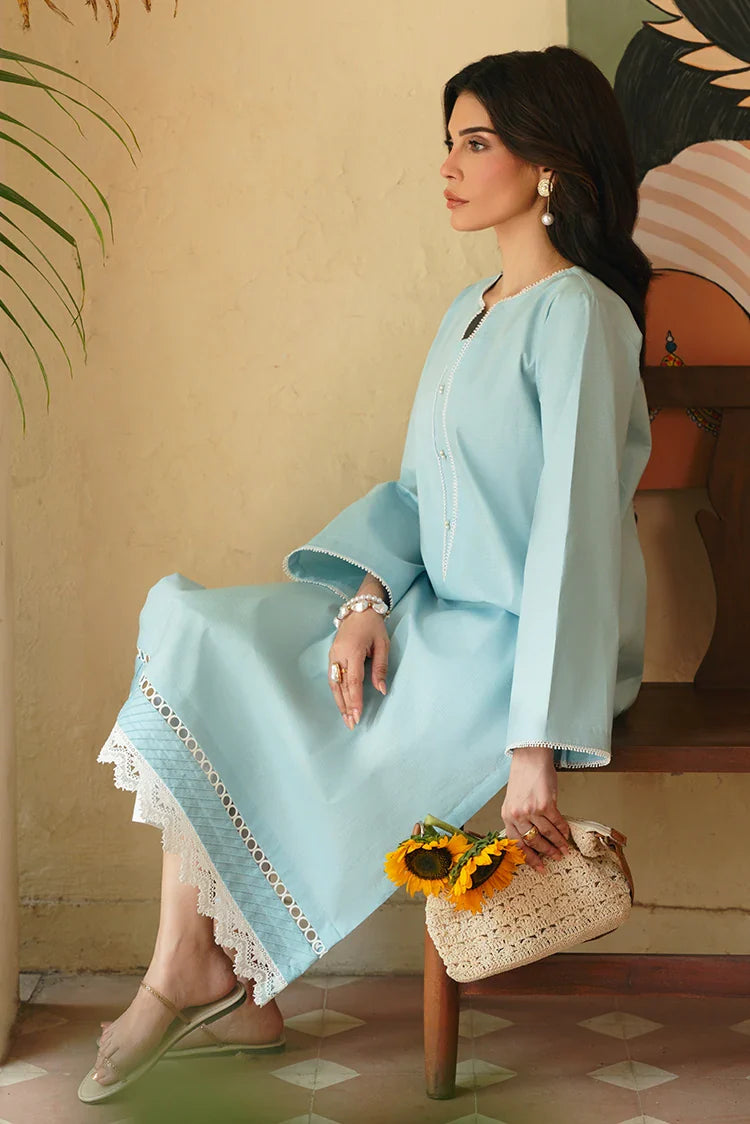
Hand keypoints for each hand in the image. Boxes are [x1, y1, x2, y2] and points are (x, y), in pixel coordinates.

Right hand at [328, 609, 388, 729]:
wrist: (359, 608)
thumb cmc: (373, 626)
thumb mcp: (383, 644)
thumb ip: (381, 668)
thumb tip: (381, 689)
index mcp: (352, 652)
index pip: (353, 681)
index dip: (355, 700)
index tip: (357, 715)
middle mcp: (339, 655)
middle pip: (340, 686)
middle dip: (346, 706)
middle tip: (351, 724)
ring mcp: (333, 655)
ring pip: (334, 684)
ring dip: (339, 702)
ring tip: (346, 718)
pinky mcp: (331, 655)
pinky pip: (333, 677)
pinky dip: (336, 692)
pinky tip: (342, 702)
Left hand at [501, 746, 570, 874]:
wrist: (529, 760)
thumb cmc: (522, 779)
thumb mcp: (514, 801)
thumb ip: (520, 819)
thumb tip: (533, 839)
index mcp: (507, 816)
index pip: (517, 844)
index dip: (529, 858)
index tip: (539, 867)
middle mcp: (517, 814)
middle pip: (533, 842)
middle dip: (547, 853)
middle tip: (556, 858)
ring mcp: (531, 810)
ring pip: (547, 834)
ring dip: (558, 843)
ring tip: (564, 849)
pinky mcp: (545, 804)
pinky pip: (557, 823)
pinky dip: (563, 830)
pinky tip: (567, 834)